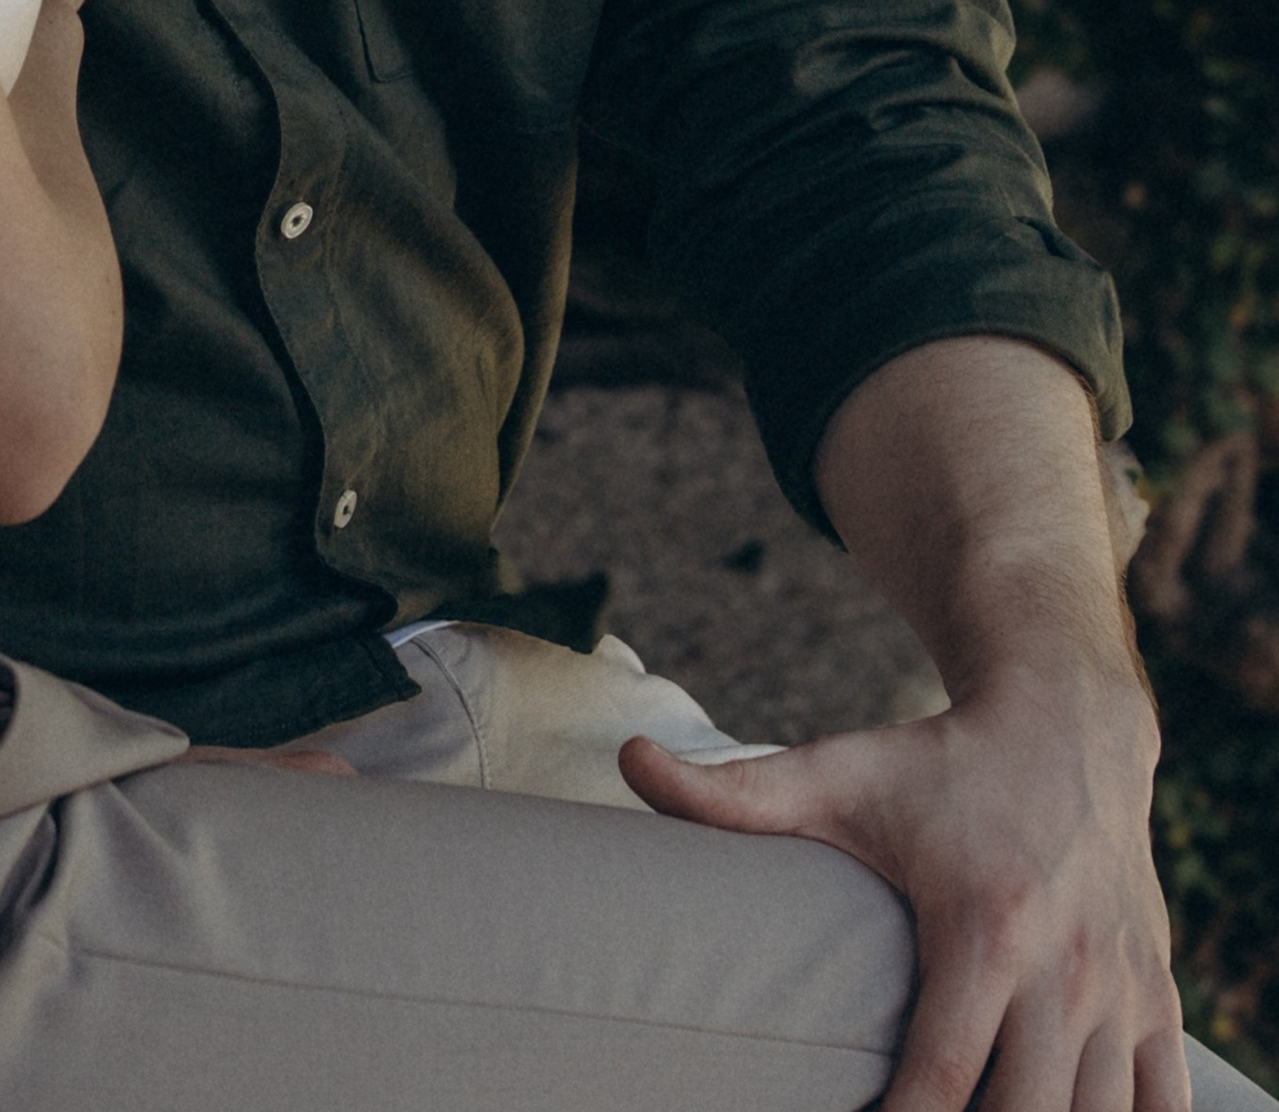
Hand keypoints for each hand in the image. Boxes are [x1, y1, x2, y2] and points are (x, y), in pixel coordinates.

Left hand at [626, 667, 1184, 1111]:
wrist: (1070, 723)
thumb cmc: (938, 764)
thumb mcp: (839, 773)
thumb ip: (733, 792)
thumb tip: (629, 763)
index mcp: (983, 926)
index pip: (938, 1080)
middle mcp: (1066, 971)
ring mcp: (1121, 993)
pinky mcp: (1157, 1003)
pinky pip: (1167, 1111)